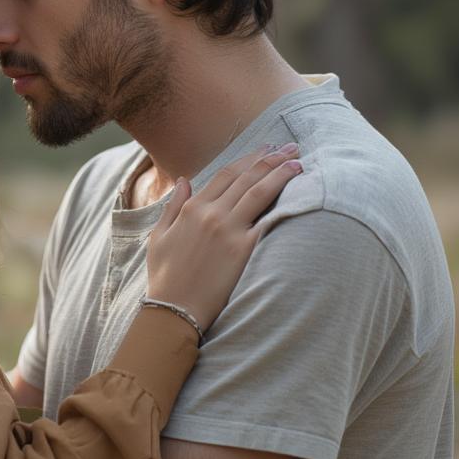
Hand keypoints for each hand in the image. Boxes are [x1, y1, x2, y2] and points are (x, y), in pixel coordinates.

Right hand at [146, 144, 301, 331]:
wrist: (173, 310)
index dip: (248, 159)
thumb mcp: (159, 236)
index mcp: (192, 208)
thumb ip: (173, 205)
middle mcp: (212, 214)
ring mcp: (229, 232)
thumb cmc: (165, 277)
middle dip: (270, 160)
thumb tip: (185, 180)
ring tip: (298, 162)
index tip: (265, 150)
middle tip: (291, 148)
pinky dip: (283, 207)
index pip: (226, 174)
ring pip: (259, 193)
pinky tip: (299, 197)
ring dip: (280, 174)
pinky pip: (267, 223)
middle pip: (246, 178)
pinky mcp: (243, 252)